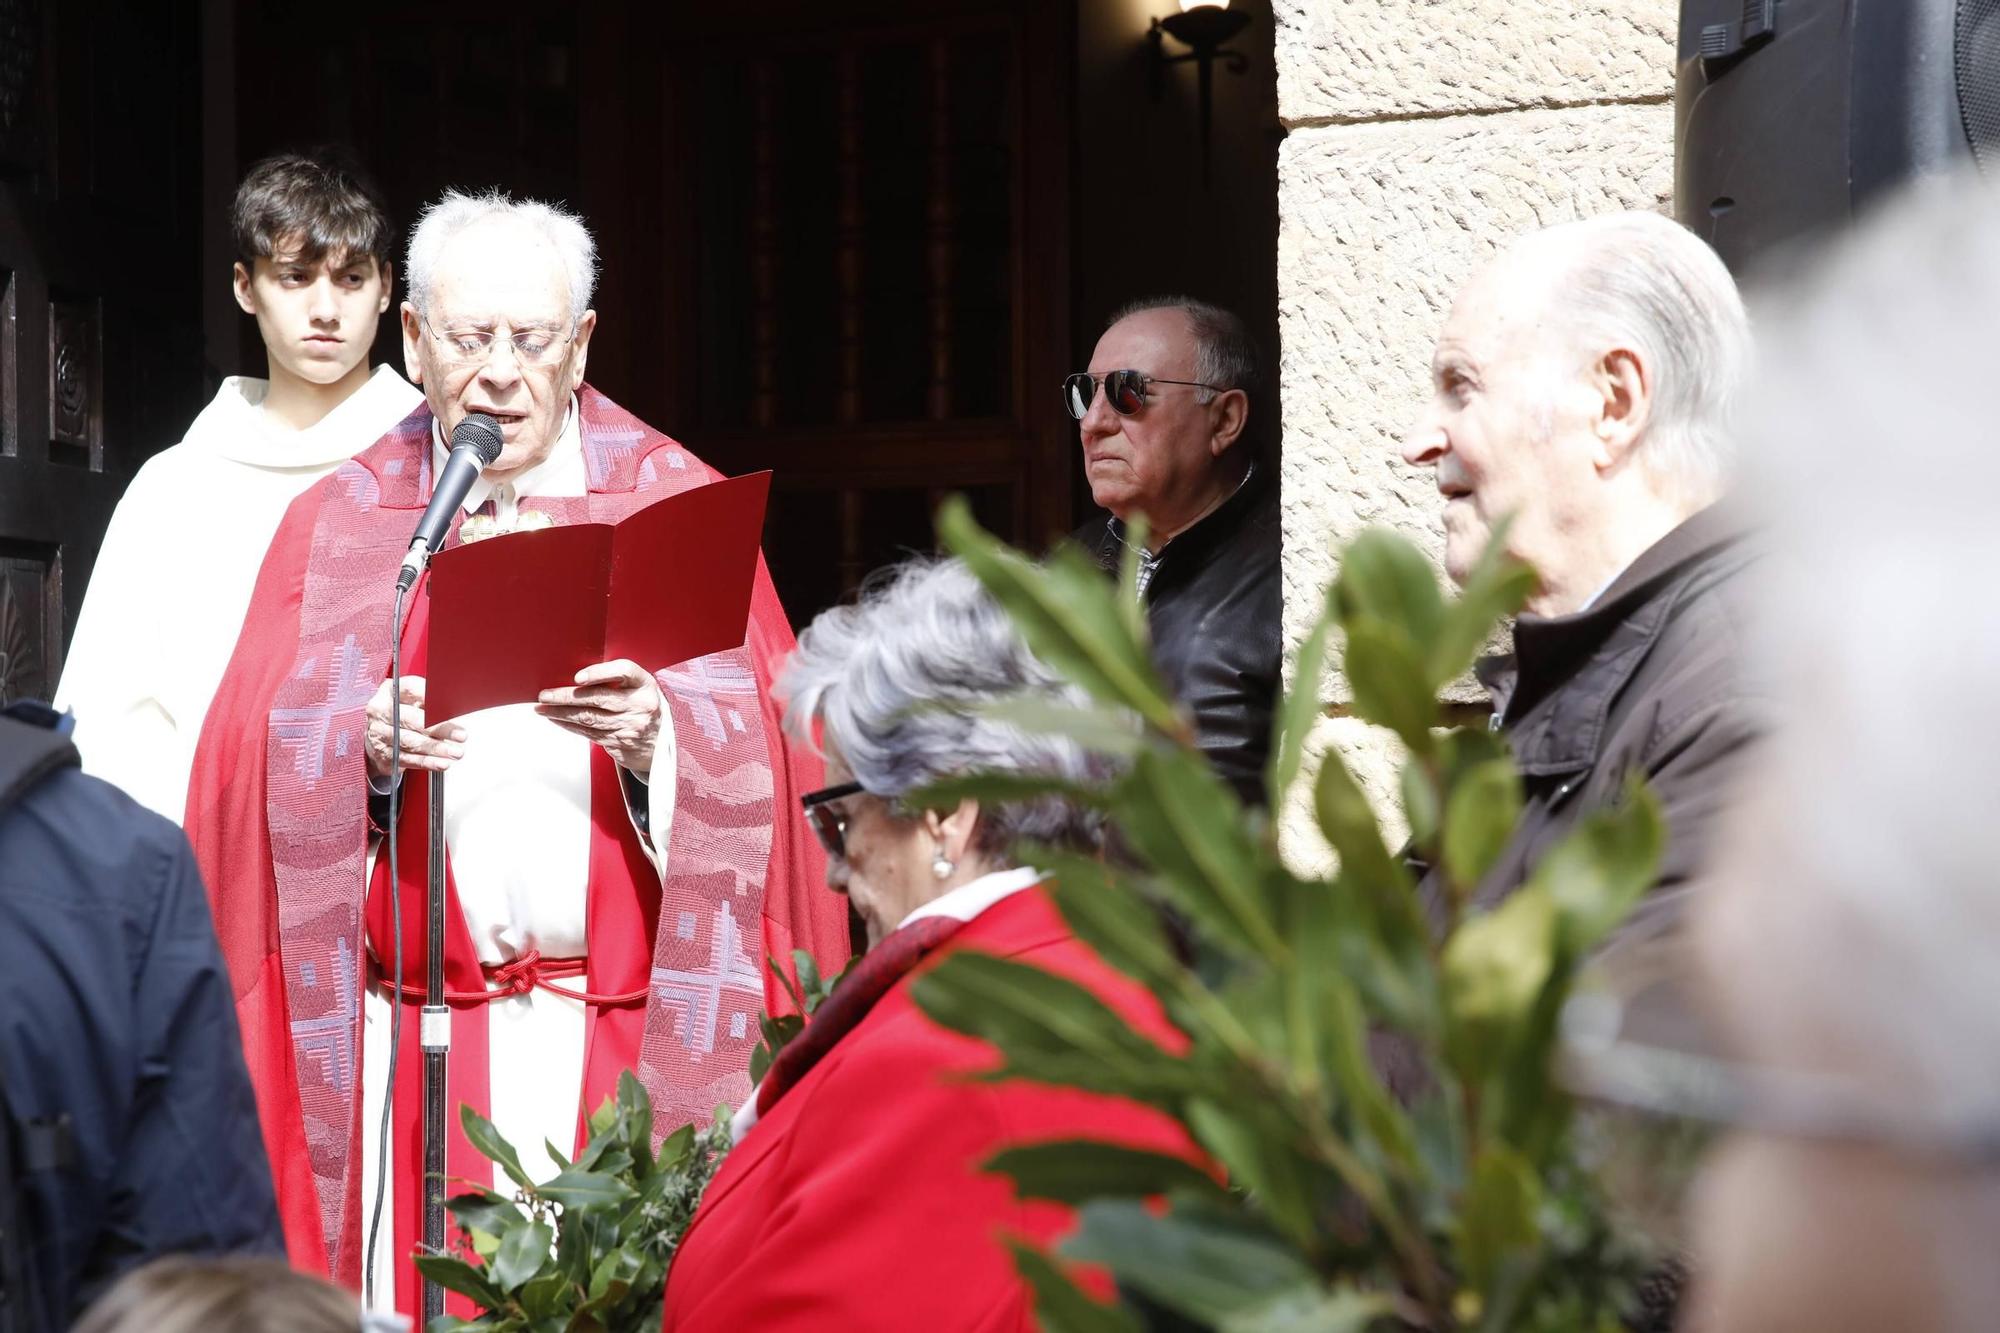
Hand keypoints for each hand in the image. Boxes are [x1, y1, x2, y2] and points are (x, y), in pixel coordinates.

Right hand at [364, 676, 466, 778]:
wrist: (379, 733)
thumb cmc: (403, 712)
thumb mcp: (415, 699)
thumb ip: (432, 700)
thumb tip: (458, 705)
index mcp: (390, 691)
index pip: (411, 689)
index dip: (431, 696)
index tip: (451, 705)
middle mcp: (381, 711)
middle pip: (411, 719)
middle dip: (439, 728)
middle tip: (460, 735)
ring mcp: (378, 733)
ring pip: (409, 741)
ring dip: (435, 748)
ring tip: (454, 752)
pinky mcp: (381, 753)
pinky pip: (406, 759)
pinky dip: (426, 762)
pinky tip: (441, 762)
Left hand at [536, 659, 662, 774]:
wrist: (662, 741)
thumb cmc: (643, 706)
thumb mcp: (639, 687)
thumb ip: (616, 678)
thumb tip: (576, 675)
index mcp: (645, 685)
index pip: (624, 671)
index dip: (600, 672)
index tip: (578, 677)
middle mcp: (639, 705)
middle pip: (599, 698)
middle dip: (567, 696)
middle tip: (545, 695)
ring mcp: (630, 726)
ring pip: (589, 718)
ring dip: (561, 713)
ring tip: (542, 707)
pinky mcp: (619, 743)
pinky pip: (588, 733)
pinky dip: (569, 725)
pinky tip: (556, 719)